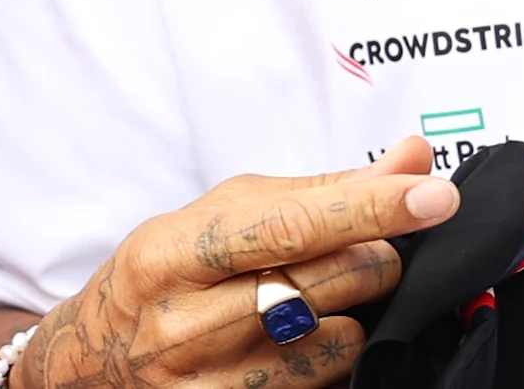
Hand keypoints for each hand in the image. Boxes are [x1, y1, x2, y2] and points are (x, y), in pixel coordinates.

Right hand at [2, 138, 454, 387]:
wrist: (89, 365)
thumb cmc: (167, 276)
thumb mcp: (220, 217)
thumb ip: (318, 190)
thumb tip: (413, 157)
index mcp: (170, 252)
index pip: (287, 225)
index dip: (369, 209)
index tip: (435, 195)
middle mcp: (179, 324)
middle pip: (322, 287)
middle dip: (374, 260)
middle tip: (379, 250)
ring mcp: (198, 385)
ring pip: (333, 346)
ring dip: (358, 317)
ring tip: (332, 301)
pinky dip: (336, 361)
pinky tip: (319, 342)